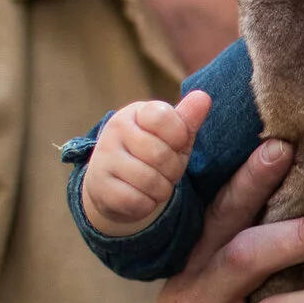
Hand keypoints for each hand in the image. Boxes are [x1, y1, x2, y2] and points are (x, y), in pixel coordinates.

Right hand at [82, 90, 211, 234]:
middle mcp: (114, 131)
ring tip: (155, 184)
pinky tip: (141, 197)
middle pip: (160, 155)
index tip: (175, 143)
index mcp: (136, 113)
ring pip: (150, 181)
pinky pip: (137, 202)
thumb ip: (188, 119)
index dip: (178, 137)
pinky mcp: (99, 188)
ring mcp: (103, 159)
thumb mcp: (174, 136)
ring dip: (161, 189)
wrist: (114, 183)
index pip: (163, 117)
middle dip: (172, 169)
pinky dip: (147, 205)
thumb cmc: (151, 155)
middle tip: (165, 171)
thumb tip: (203, 97)